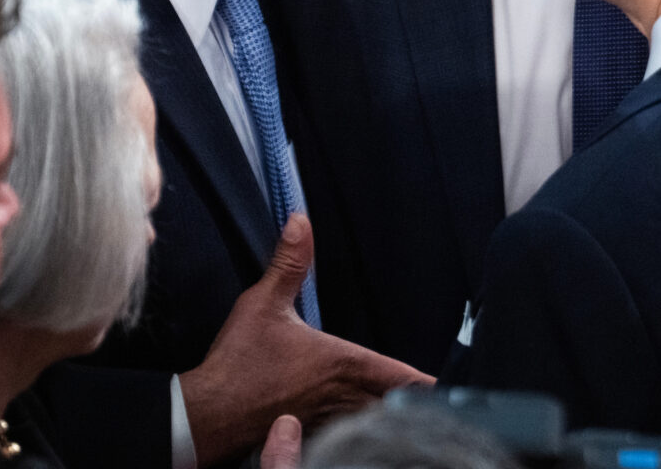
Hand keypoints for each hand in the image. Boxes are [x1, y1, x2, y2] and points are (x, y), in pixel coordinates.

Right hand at [180, 215, 431, 464]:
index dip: (428, 385)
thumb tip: (301, 222)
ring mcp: (328, 421)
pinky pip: (346, 439)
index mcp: (343, 363)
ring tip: (410, 418)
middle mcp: (343, 396)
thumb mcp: (263, 303)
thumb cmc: (239, 361)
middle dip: (416, 405)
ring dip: (390, 419)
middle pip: (395, 407)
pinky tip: (363, 433)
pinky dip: (360, 435)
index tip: (451, 389)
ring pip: (373, 423)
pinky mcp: (308, 435)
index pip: (401, 378)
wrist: (209, 412)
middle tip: (438, 405)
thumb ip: (289, 263)